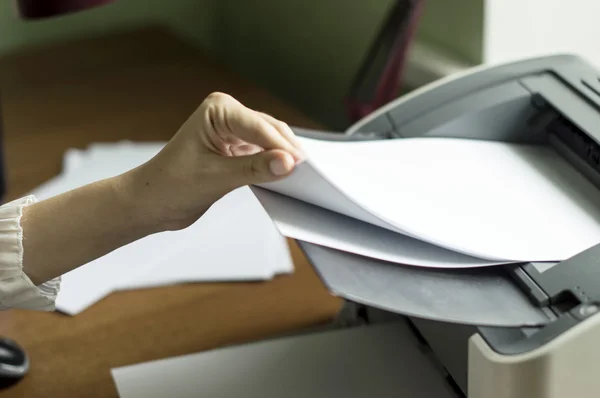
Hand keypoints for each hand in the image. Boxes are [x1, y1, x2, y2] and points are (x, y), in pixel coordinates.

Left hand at [118, 92, 304, 230]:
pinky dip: (275, 164)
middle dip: (287, 150)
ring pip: (271, 140)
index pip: (259, 127)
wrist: (152, 202)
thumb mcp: (216, 178)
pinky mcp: (238, 148)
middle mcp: (227, 114)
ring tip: (303, 176)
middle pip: (270, 130)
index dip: (280, 147)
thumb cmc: (171, 186)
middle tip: (309, 173)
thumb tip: (288, 162)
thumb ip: (254, 169)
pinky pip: (265, 152)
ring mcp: (234, 130)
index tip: (300, 166)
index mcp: (218, 110)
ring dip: (284, 156)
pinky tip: (287, 175)